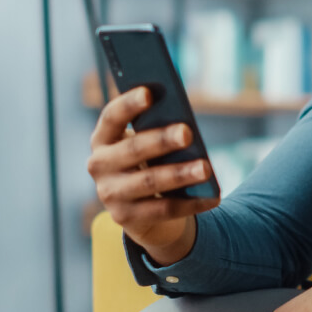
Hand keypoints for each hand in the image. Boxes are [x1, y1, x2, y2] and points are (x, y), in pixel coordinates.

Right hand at [87, 86, 217, 264]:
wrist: (139, 208)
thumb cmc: (148, 161)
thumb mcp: (147, 144)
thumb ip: (156, 131)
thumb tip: (186, 128)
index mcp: (102, 139)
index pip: (111, 117)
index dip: (128, 104)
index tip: (149, 92)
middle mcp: (99, 165)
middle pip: (133, 150)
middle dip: (162, 140)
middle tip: (188, 132)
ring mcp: (110, 194)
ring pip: (149, 182)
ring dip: (179, 174)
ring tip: (205, 168)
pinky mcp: (126, 218)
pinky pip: (163, 210)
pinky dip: (191, 203)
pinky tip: (212, 197)